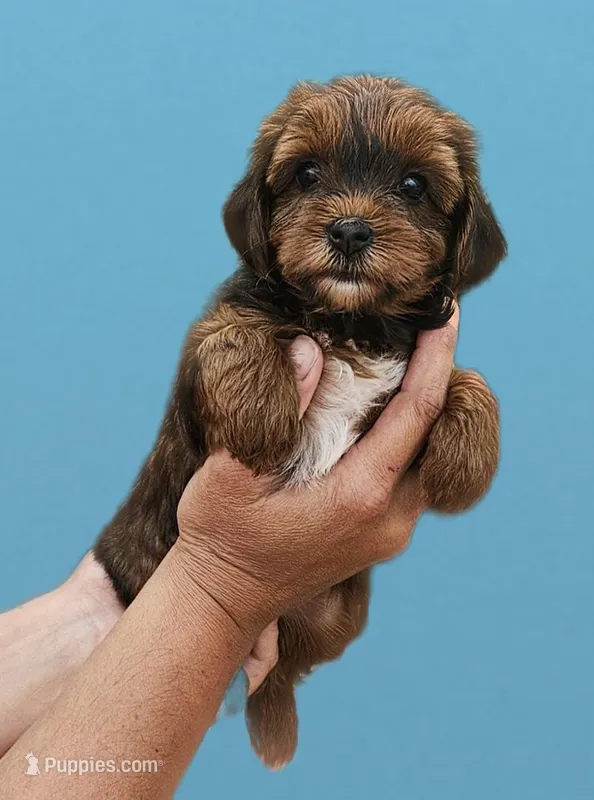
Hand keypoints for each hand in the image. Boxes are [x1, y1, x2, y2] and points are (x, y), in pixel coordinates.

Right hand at [174, 306, 458, 642]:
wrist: (225, 600)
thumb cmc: (221, 537)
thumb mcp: (231, 473)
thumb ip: (278, 410)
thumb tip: (311, 351)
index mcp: (360, 496)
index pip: (417, 415)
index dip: (436, 360)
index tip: (445, 316)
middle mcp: (390, 518)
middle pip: (437, 435)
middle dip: (440, 379)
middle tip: (429, 329)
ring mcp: (390, 532)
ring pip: (432, 459)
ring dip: (426, 410)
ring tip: (412, 361)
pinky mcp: (382, 536)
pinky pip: (415, 478)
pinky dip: (411, 438)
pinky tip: (388, 411)